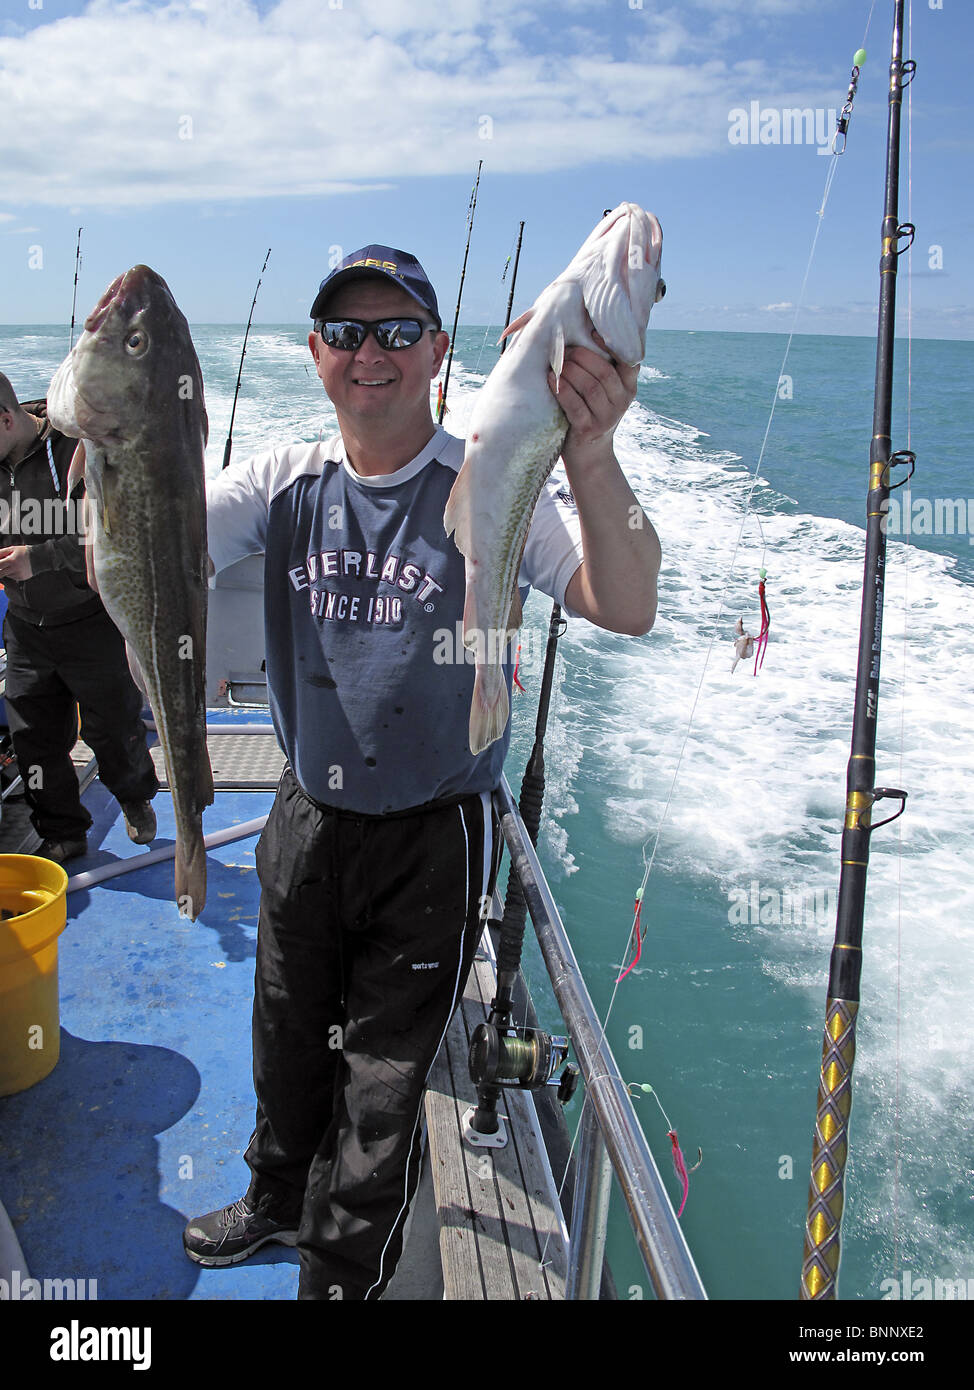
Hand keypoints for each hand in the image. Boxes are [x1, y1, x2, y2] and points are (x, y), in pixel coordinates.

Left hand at [0, 545, 31, 581]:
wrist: (39, 558)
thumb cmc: (24, 552)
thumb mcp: (12, 549)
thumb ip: (1, 553)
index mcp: (11, 560)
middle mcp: (15, 569)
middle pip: (0, 574)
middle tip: (2, 567)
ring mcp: (18, 574)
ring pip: (6, 575)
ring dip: (5, 571)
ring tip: (12, 564)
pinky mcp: (21, 578)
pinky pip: (12, 577)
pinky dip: (11, 573)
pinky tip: (17, 568)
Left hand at [547, 332, 637, 470]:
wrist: (589, 455)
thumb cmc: (592, 413)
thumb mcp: (605, 393)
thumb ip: (602, 369)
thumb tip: (585, 331)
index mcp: (629, 388)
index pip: (629, 363)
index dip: (613, 346)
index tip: (595, 333)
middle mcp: (622, 402)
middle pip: (604, 372)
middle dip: (581, 356)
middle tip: (564, 349)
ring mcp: (607, 418)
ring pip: (590, 387)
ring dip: (570, 372)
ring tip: (556, 364)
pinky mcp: (589, 430)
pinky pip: (575, 405)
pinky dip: (562, 390)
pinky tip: (551, 381)